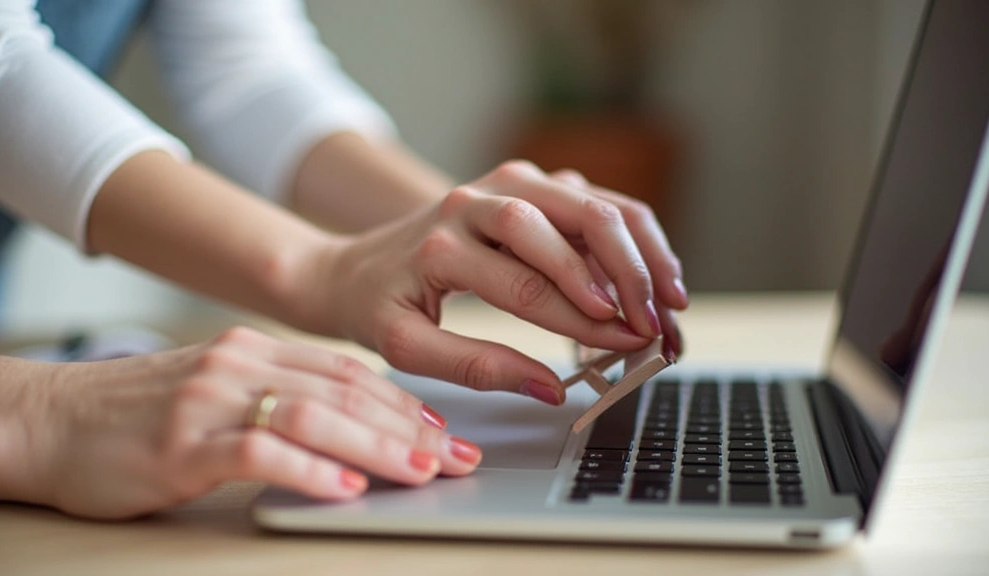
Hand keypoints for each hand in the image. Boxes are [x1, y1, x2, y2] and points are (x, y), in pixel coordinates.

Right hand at [0, 327, 479, 519]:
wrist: (46, 420)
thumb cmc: (137, 414)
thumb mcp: (216, 388)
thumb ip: (275, 394)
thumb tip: (348, 423)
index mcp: (253, 349)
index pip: (348, 372)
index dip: (404, 400)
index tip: (444, 428)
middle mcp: (239, 365)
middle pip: (345, 393)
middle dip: (410, 426)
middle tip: (457, 456)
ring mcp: (210, 401)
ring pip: (314, 417)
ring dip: (377, 446)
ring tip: (422, 470)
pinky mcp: (181, 444)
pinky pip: (259, 452)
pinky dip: (310, 471)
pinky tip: (346, 487)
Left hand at [308, 160, 687, 404]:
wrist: (353, 266)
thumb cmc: (378, 307)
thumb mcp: (406, 347)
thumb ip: (473, 366)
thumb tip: (548, 387)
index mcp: (442, 241)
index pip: (525, 282)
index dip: (579, 318)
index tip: (623, 346)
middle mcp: (478, 198)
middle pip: (567, 221)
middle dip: (620, 275)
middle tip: (651, 323)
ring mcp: (506, 182)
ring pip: (590, 202)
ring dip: (639, 248)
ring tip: (671, 297)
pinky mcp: (528, 184)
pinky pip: (592, 198)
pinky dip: (632, 231)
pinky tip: (656, 270)